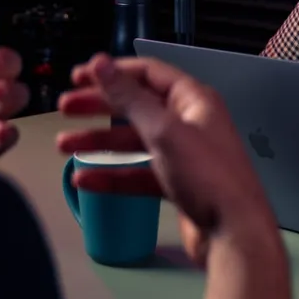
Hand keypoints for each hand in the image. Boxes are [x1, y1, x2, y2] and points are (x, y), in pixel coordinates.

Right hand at [56, 54, 278, 265]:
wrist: (234, 234)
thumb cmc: (205, 175)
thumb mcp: (164, 130)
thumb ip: (128, 98)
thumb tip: (100, 63)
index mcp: (193, 100)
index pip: (147, 73)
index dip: (112, 72)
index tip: (78, 77)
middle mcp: (189, 122)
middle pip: (136, 106)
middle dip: (99, 106)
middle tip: (65, 108)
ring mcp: (183, 154)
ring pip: (133, 141)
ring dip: (99, 142)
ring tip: (64, 146)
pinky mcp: (176, 184)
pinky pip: (139, 173)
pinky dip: (113, 175)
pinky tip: (85, 180)